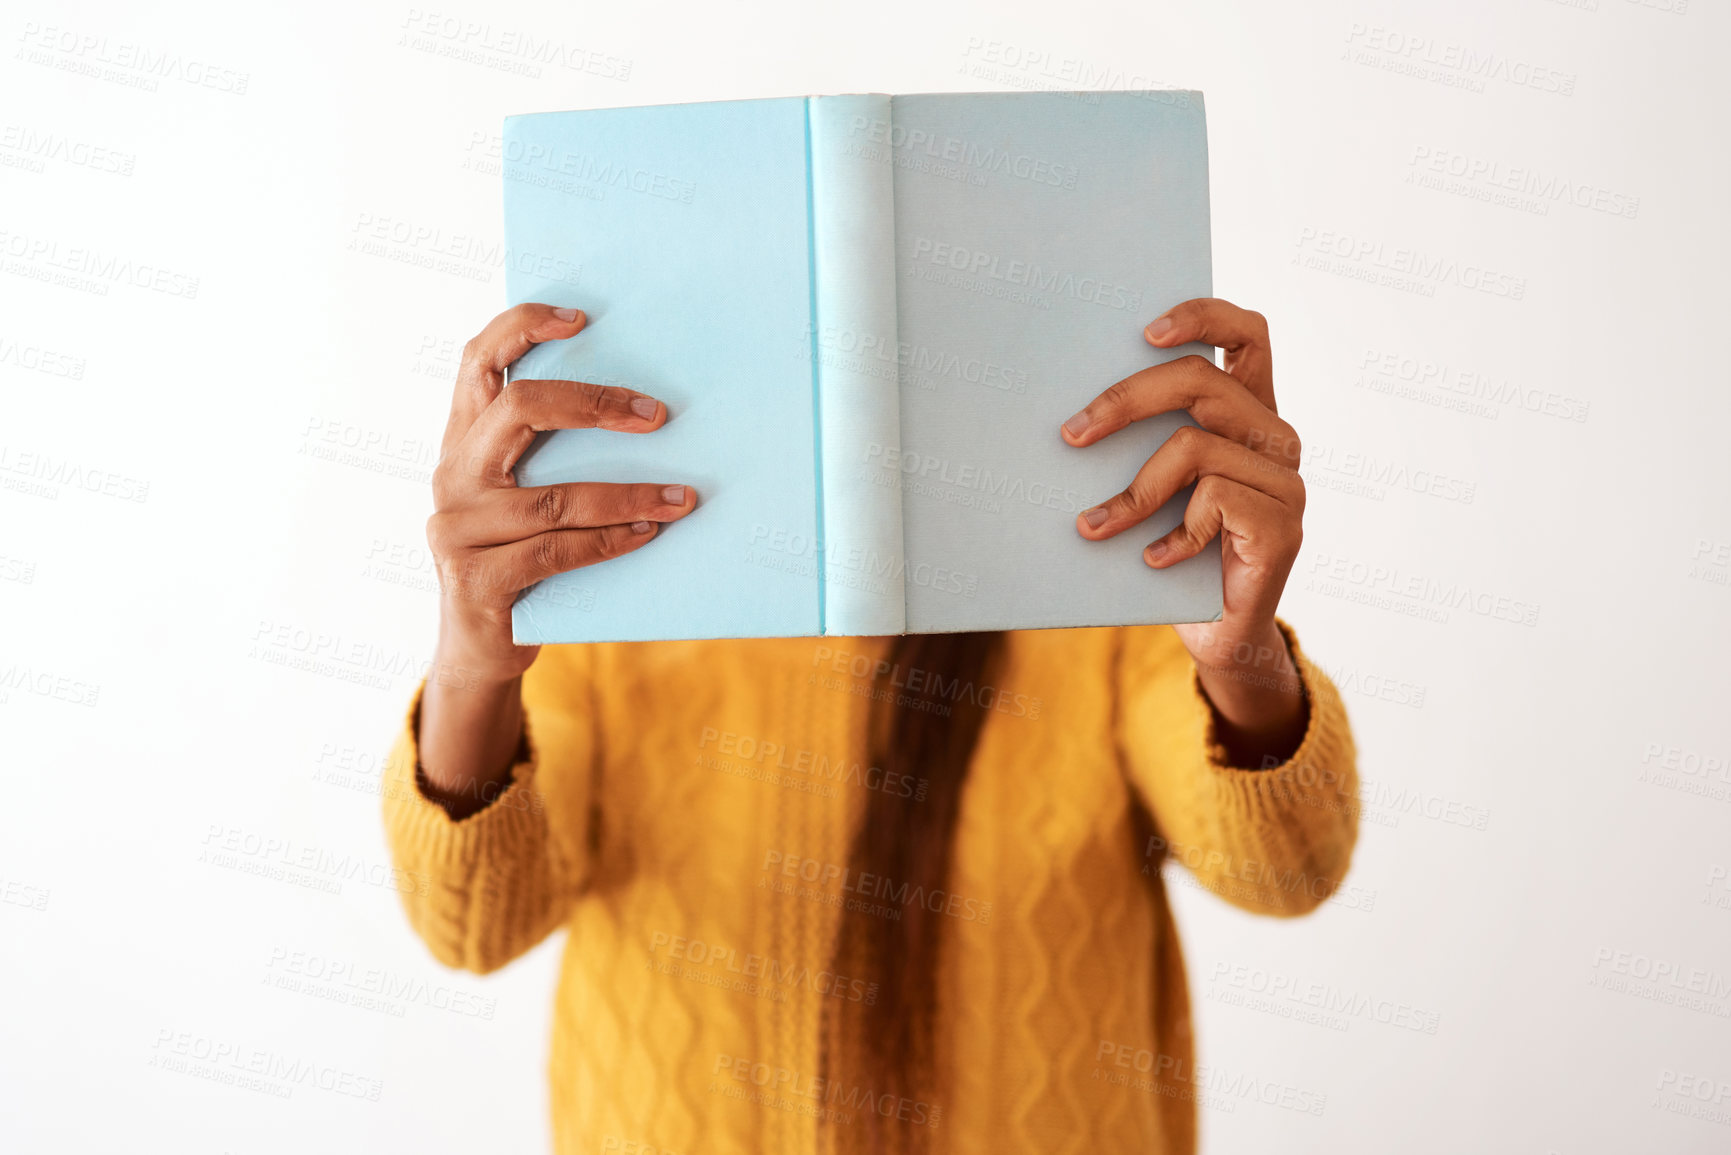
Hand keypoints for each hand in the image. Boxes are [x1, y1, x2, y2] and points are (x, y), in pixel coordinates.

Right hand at [427, 302, 696, 684]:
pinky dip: (612, 540)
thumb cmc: (522, 559)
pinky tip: (650, 531)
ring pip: (554, 496)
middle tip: (658, 414)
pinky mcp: (477, 580)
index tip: (581, 318)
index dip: (522, 327)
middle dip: (595, 402)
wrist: (481, 649)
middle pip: (519, 408)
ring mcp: (457, 528)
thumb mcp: (526, 497)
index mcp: (461, 440)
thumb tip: (646, 411)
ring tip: (681, 496)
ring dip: (629, 492)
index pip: (478, 361)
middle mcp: (451, 474)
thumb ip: (552, 455)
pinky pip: (558, 551)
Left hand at [1059, 297, 1307, 762]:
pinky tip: (1152, 560)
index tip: (1145, 331)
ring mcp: (1285, 482)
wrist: (1218, 636)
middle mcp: (1274, 437)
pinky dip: (1171, 533)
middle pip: (1201, 381)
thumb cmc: (1176, 552)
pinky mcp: (1283, 525)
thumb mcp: (1157, 486)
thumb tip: (1074, 415)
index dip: (1202, 316)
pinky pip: (1212, 501)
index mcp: (1249, 412)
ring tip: (1094, 527)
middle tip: (1072, 434)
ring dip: (1133, 490)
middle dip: (1126, 401)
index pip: (1248, 334)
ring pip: (1195, 446)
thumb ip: (1144, 442)